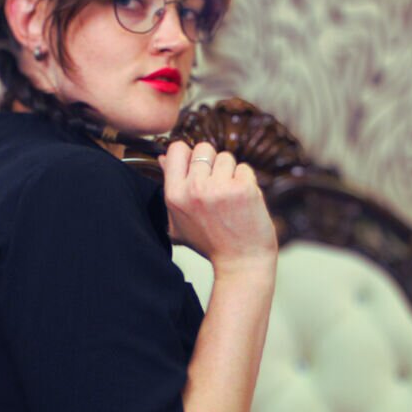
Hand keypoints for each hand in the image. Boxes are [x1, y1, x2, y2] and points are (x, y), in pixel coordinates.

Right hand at [161, 140, 277, 269]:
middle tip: (216, 189)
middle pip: (203, 148)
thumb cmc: (209, 242)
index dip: (189, 156)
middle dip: (212, 164)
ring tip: (230, 200)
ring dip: (231, 174)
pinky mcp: (243, 189)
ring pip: (226, 157)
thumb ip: (170, 187)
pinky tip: (243, 203)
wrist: (240, 263)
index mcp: (174, 195)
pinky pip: (244, 168)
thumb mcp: (178, 219)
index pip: (177, 149)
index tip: (197, 170)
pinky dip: (247, 182)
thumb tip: (164, 158)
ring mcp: (219, 188)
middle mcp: (194, 189)